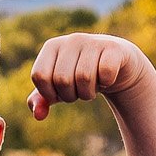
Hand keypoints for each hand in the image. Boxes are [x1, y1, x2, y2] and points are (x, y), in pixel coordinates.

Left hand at [28, 31, 150, 121]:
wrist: (117, 65)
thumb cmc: (81, 76)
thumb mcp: (58, 88)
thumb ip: (41, 99)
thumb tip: (38, 115)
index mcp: (52, 46)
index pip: (40, 76)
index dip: (50, 93)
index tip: (60, 92)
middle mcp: (71, 40)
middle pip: (62, 80)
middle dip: (70, 96)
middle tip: (79, 91)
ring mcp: (93, 41)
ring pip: (84, 78)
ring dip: (88, 93)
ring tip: (92, 86)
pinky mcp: (113, 48)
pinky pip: (105, 73)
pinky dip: (106, 83)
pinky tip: (107, 78)